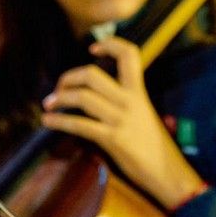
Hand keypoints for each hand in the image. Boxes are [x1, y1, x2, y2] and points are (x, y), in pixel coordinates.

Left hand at [41, 36, 205, 209]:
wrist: (167, 171)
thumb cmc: (154, 145)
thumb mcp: (143, 115)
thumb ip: (125, 101)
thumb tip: (97, 94)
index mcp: (139, 92)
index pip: (129, 55)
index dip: (110, 44)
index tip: (93, 48)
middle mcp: (130, 101)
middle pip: (93, 75)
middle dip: (69, 77)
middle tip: (60, 87)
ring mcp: (120, 119)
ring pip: (83, 97)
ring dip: (60, 98)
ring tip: (49, 104)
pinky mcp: (112, 139)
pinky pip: (80, 125)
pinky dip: (59, 121)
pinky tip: (48, 121)